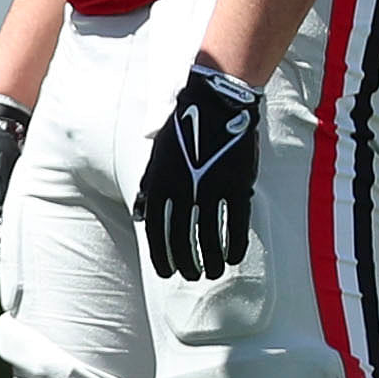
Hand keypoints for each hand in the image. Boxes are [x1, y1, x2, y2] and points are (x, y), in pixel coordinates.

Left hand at [135, 58, 264, 282]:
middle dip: (186, 263)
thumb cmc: (183, 128)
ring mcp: (212, 189)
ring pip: (210, 237)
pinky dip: (233, 245)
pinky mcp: (237, 185)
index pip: (157, 231)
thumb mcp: (158, 155)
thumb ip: (149, 187)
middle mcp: (184, 190)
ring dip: (210, 260)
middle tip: (190, 276)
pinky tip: (232, 258)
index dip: (162, 256)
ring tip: (211, 272)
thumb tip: (141, 214)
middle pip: (182, 239)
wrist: (216, 101)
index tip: (167, 272)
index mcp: (161, 183)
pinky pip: (236, 224)